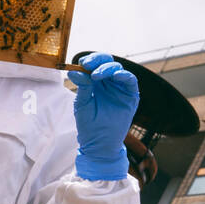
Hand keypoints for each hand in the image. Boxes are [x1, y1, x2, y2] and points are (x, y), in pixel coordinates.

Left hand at [69, 52, 139, 180]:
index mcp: (96, 82)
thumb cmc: (88, 124)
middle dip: (98, 60)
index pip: (95, 64)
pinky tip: (115, 75)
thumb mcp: (82, 103)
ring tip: (96, 75)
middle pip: (107, 62)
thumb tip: (73, 71)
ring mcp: (120, 88)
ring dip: (107, 68)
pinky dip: (124, 75)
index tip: (81, 63)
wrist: (99, 143)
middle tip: (88, 64)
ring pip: (118, 69)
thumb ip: (82, 86)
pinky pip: (130, 80)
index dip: (89, 60)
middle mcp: (109, 82)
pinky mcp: (130, 95)